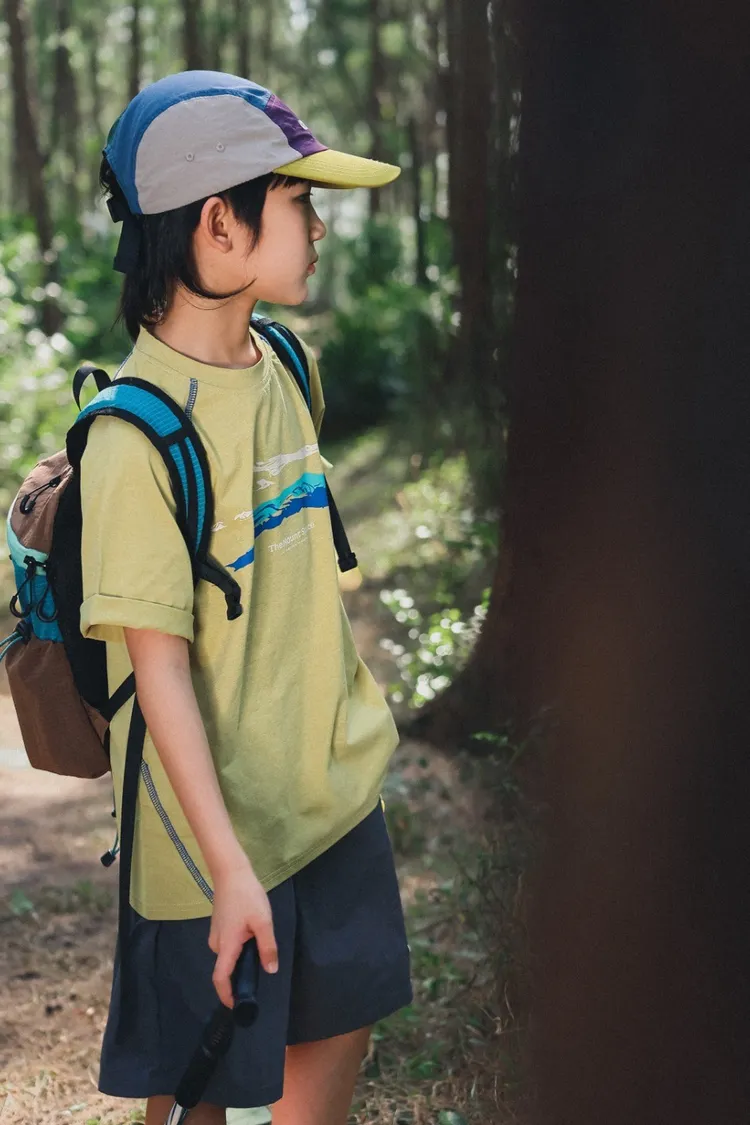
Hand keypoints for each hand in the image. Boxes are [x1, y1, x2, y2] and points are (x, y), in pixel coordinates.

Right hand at [208, 860, 278, 1007]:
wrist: (231, 872)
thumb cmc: (247, 896)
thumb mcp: (263, 922)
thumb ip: (267, 947)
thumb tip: (270, 970)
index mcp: (226, 946)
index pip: (220, 979)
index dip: (226, 995)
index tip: (237, 1006)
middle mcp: (217, 944)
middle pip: (227, 968)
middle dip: (242, 972)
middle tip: (261, 964)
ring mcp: (216, 934)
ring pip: (229, 955)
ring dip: (243, 956)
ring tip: (259, 940)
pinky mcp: (219, 926)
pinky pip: (229, 945)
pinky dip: (239, 947)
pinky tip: (251, 932)